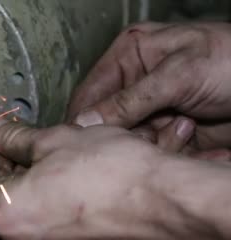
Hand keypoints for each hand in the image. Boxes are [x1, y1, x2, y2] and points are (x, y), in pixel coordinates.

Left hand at [0, 117, 177, 239]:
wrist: (168, 207)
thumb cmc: (111, 170)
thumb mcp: (56, 140)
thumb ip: (15, 137)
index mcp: (6, 214)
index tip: (11, 142)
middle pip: (7, 203)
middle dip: (21, 177)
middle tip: (45, 155)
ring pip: (33, 222)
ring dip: (42, 198)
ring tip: (69, 175)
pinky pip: (57, 238)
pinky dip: (62, 219)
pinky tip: (84, 200)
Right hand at [68, 22, 230, 154]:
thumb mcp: (179, 75)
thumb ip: (130, 100)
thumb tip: (85, 122)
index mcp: (130, 56)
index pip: (88, 92)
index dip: (82, 120)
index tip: (81, 144)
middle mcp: (135, 85)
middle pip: (105, 122)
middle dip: (121, 136)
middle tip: (138, 141)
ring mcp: (152, 111)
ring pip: (128, 142)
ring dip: (150, 145)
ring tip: (182, 130)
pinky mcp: (169, 133)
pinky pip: (152, 151)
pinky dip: (167, 153)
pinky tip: (189, 139)